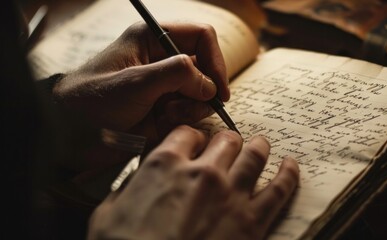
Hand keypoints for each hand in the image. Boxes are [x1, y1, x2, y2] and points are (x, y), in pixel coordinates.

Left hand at [53, 22, 228, 143]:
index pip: (201, 37)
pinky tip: (160, 125)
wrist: (70, 135)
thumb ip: (176, 75)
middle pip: (205, 68)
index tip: (219, 90)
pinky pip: (189, 113)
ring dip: (190, 108)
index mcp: (152, 39)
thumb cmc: (92, 101)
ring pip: (201, 94)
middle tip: (183, 107)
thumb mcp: (134, 83)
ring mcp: (164, 86)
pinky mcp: (164, 108)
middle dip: (201, 91)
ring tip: (166, 117)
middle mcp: (162, 60)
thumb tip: (210, 85)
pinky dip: (182, 121)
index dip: (215, 61)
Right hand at [87, 126, 298, 239]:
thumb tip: (134, 180)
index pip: (186, 134)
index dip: (192, 137)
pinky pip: (280, 188)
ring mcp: (231, 194)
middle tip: (229, 143)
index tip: (195, 144)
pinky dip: (288, 174)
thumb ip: (125, 189)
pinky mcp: (252, 220)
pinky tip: (291, 166)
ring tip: (262, 144)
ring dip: (258, 146)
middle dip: (227, 140)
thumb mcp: (107, 214)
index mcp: (165, 165)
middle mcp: (202, 172)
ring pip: (254, 155)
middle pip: (225, 140)